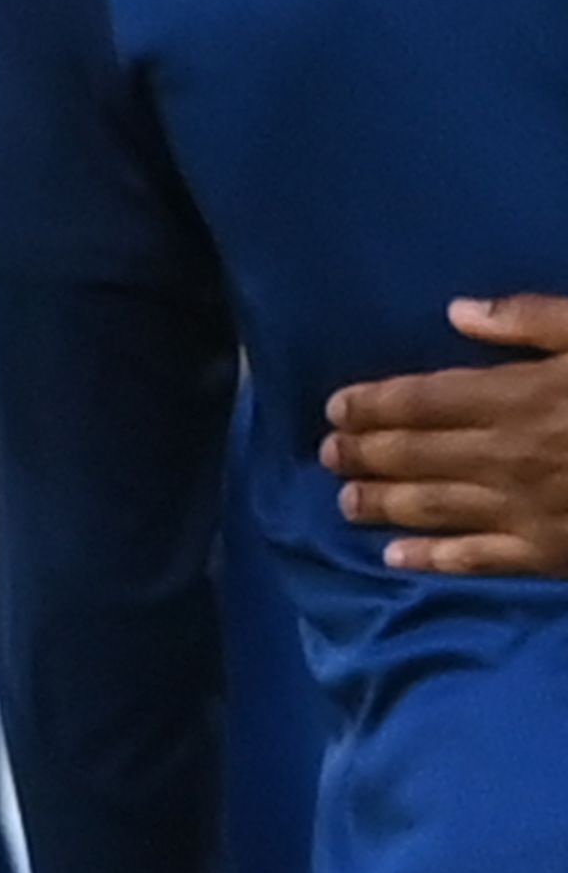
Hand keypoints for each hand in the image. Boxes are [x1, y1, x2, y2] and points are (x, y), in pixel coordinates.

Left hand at [323, 295, 567, 573]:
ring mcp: (526, 510)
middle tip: (326, 454)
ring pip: (433, 507)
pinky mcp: (551, 553)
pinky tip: (395, 560)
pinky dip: (431, 560)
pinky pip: (479, 560)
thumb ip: (532, 321)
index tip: (335, 408)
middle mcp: (507, 456)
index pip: (422, 400)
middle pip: (415, 455)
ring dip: (382, 503)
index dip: (373, 404)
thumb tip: (457, 312)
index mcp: (519, 397)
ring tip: (344, 500)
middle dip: (365, 453)